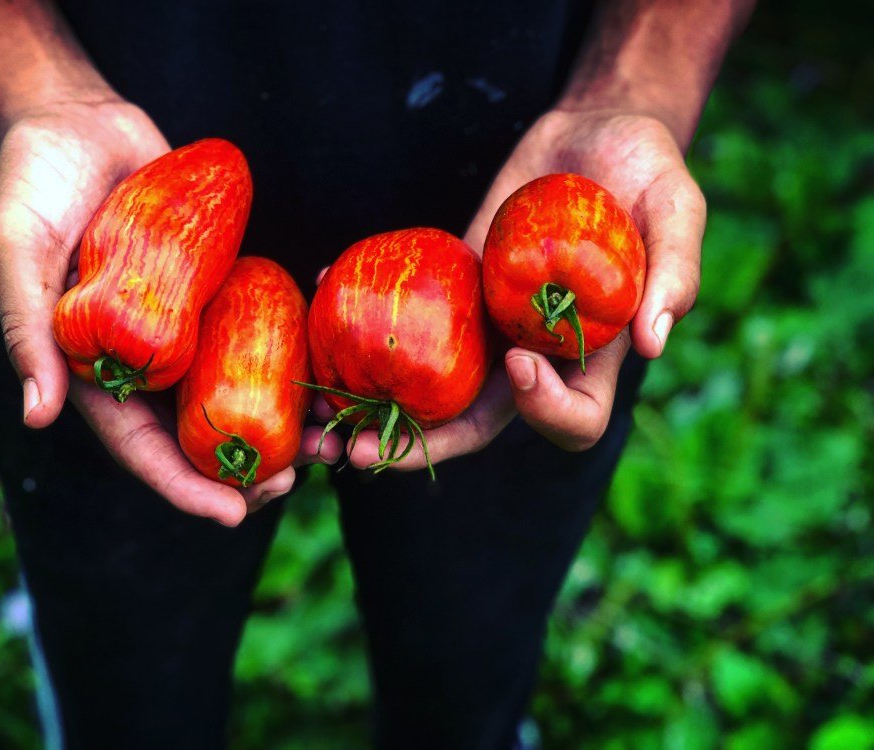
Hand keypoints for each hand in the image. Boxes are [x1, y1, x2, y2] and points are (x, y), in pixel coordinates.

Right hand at [0, 98, 340, 522]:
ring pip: (237, 388)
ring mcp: (185, 325)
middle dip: (246, 465)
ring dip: (281, 418)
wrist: (77, 124)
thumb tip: (39, 415)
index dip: (184, 486)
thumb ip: (27, 332)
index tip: (234, 515)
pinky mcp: (216, 287)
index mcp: (95, 370)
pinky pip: (255, 328)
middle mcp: (147, 358)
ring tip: (330, 437)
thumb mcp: (16, 255)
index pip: (141, 447)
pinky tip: (325, 368)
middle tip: (296, 479)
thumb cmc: (32, 187)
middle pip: (200, 430)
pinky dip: (287, 354)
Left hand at [345, 109, 705, 468]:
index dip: (544, 409)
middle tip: (354, 450)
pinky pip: (409, 315)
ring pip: (428, 386)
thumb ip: (674, 271)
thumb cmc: (648, 170)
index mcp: (591, 355)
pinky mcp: (452, 286)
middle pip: (475, 425)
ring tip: (310, 415)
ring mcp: (485, 324)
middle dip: (418, 446)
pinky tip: (320, 284)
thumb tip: (653, 343)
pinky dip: (361, 312)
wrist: (592, 134)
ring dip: (369, 406)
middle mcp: (531, 352)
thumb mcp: (677, 207)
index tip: (518, 359)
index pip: (569, 420)